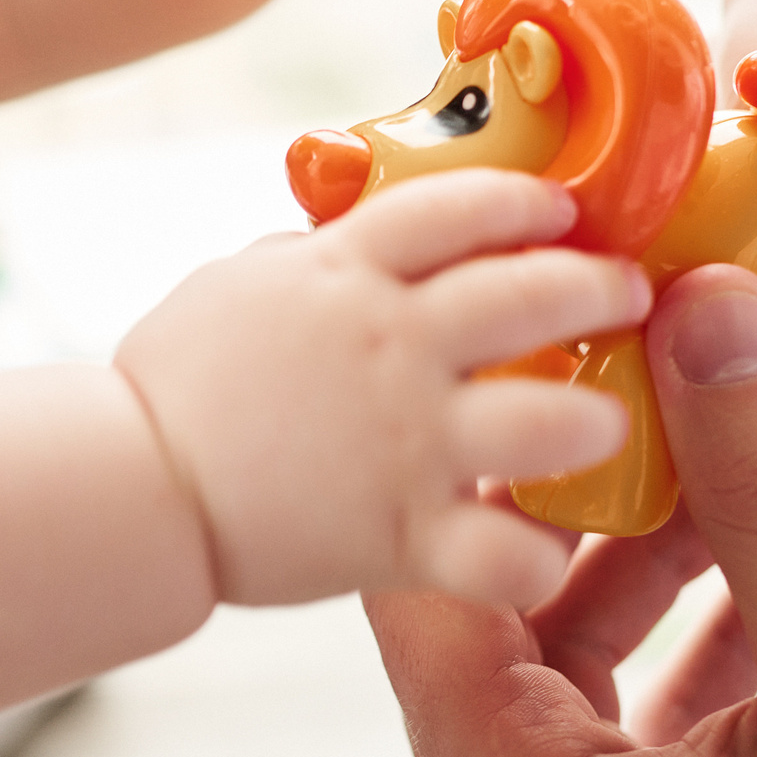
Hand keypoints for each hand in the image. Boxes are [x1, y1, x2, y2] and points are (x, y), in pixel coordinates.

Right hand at [116, 168, 644, 607]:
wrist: (130, 489)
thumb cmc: (172, 383)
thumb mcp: (239, 285)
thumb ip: (317, 261)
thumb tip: (357, 235)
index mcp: (344, 271)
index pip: (460, 204)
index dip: (527, 199)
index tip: (564, 208)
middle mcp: (388, 344)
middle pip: (529, 292)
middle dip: (598, 286)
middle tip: (627, 294)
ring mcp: (402, 441)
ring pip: (545, 420)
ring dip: (594, 419)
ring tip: (608, 422)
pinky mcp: (399, 534)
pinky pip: (503, 554)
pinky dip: (534, 556)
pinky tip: (544, 548)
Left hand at [368, 264, 756, 756]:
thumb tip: (706, 315)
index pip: (424, 581)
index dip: (471, 448)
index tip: (532, 344)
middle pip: (497, 622)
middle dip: (576, 496)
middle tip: (643, 377)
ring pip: (574, 678)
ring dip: (649, 570)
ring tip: (726, 461)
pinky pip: (634, 743)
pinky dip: (689, 654)